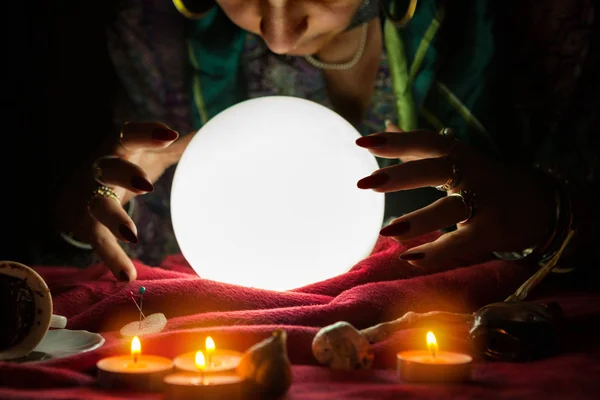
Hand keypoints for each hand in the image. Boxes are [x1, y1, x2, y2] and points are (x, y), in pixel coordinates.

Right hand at [53, 122, 193, 280]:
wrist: (73, 189)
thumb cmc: (125, 164)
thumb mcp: (148, 151)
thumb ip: (178, 146)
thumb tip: (213, 133)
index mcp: (121, 149)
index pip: (129, 135)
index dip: (146, 133)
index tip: (170, 135)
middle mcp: (102, 170)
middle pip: (108, 168)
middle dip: (125, 174)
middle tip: (146, 185)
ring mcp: (92, 198)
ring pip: (98, 206)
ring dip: (114, 219)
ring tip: (133, 236)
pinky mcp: (87, 225)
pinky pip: (98, 241)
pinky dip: (111, 258)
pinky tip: (128, 276)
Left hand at [356, 123, 554, 269]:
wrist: (545, 204)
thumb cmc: (490, 179)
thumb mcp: (459, 156)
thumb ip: (419, 145)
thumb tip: (385, 123)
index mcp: (460, 154)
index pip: (426, 141)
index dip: (396, 140)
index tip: (362, 141)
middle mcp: (472, 173)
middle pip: (436, 170)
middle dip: (401, 176)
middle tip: (365, 183)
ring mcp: (485, 203)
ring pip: (450, 209)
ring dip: (418, 220)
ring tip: (387, 231)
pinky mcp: (493, 232)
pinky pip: (462, 243)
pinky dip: (436, 252)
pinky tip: (409, 258)